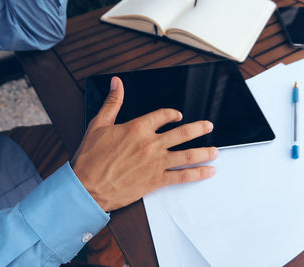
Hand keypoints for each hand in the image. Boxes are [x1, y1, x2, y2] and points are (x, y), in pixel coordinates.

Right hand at [71, 77, 217, 211]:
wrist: (87, 187)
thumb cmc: (91, 158)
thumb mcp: (98, 124)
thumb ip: (112, 103)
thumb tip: (116, 83)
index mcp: (137, 128)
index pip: (163, 115)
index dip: (173, 114)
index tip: (178, 116)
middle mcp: (151, 144)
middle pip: (182, 133)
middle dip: (199, 129)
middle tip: (209, 126)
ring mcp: (156, 163)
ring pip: (188, 155)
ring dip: (205, 151)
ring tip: (216, 150)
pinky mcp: (156, 181)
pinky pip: (182, 176)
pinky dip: (198, 174)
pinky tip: (208, 172)